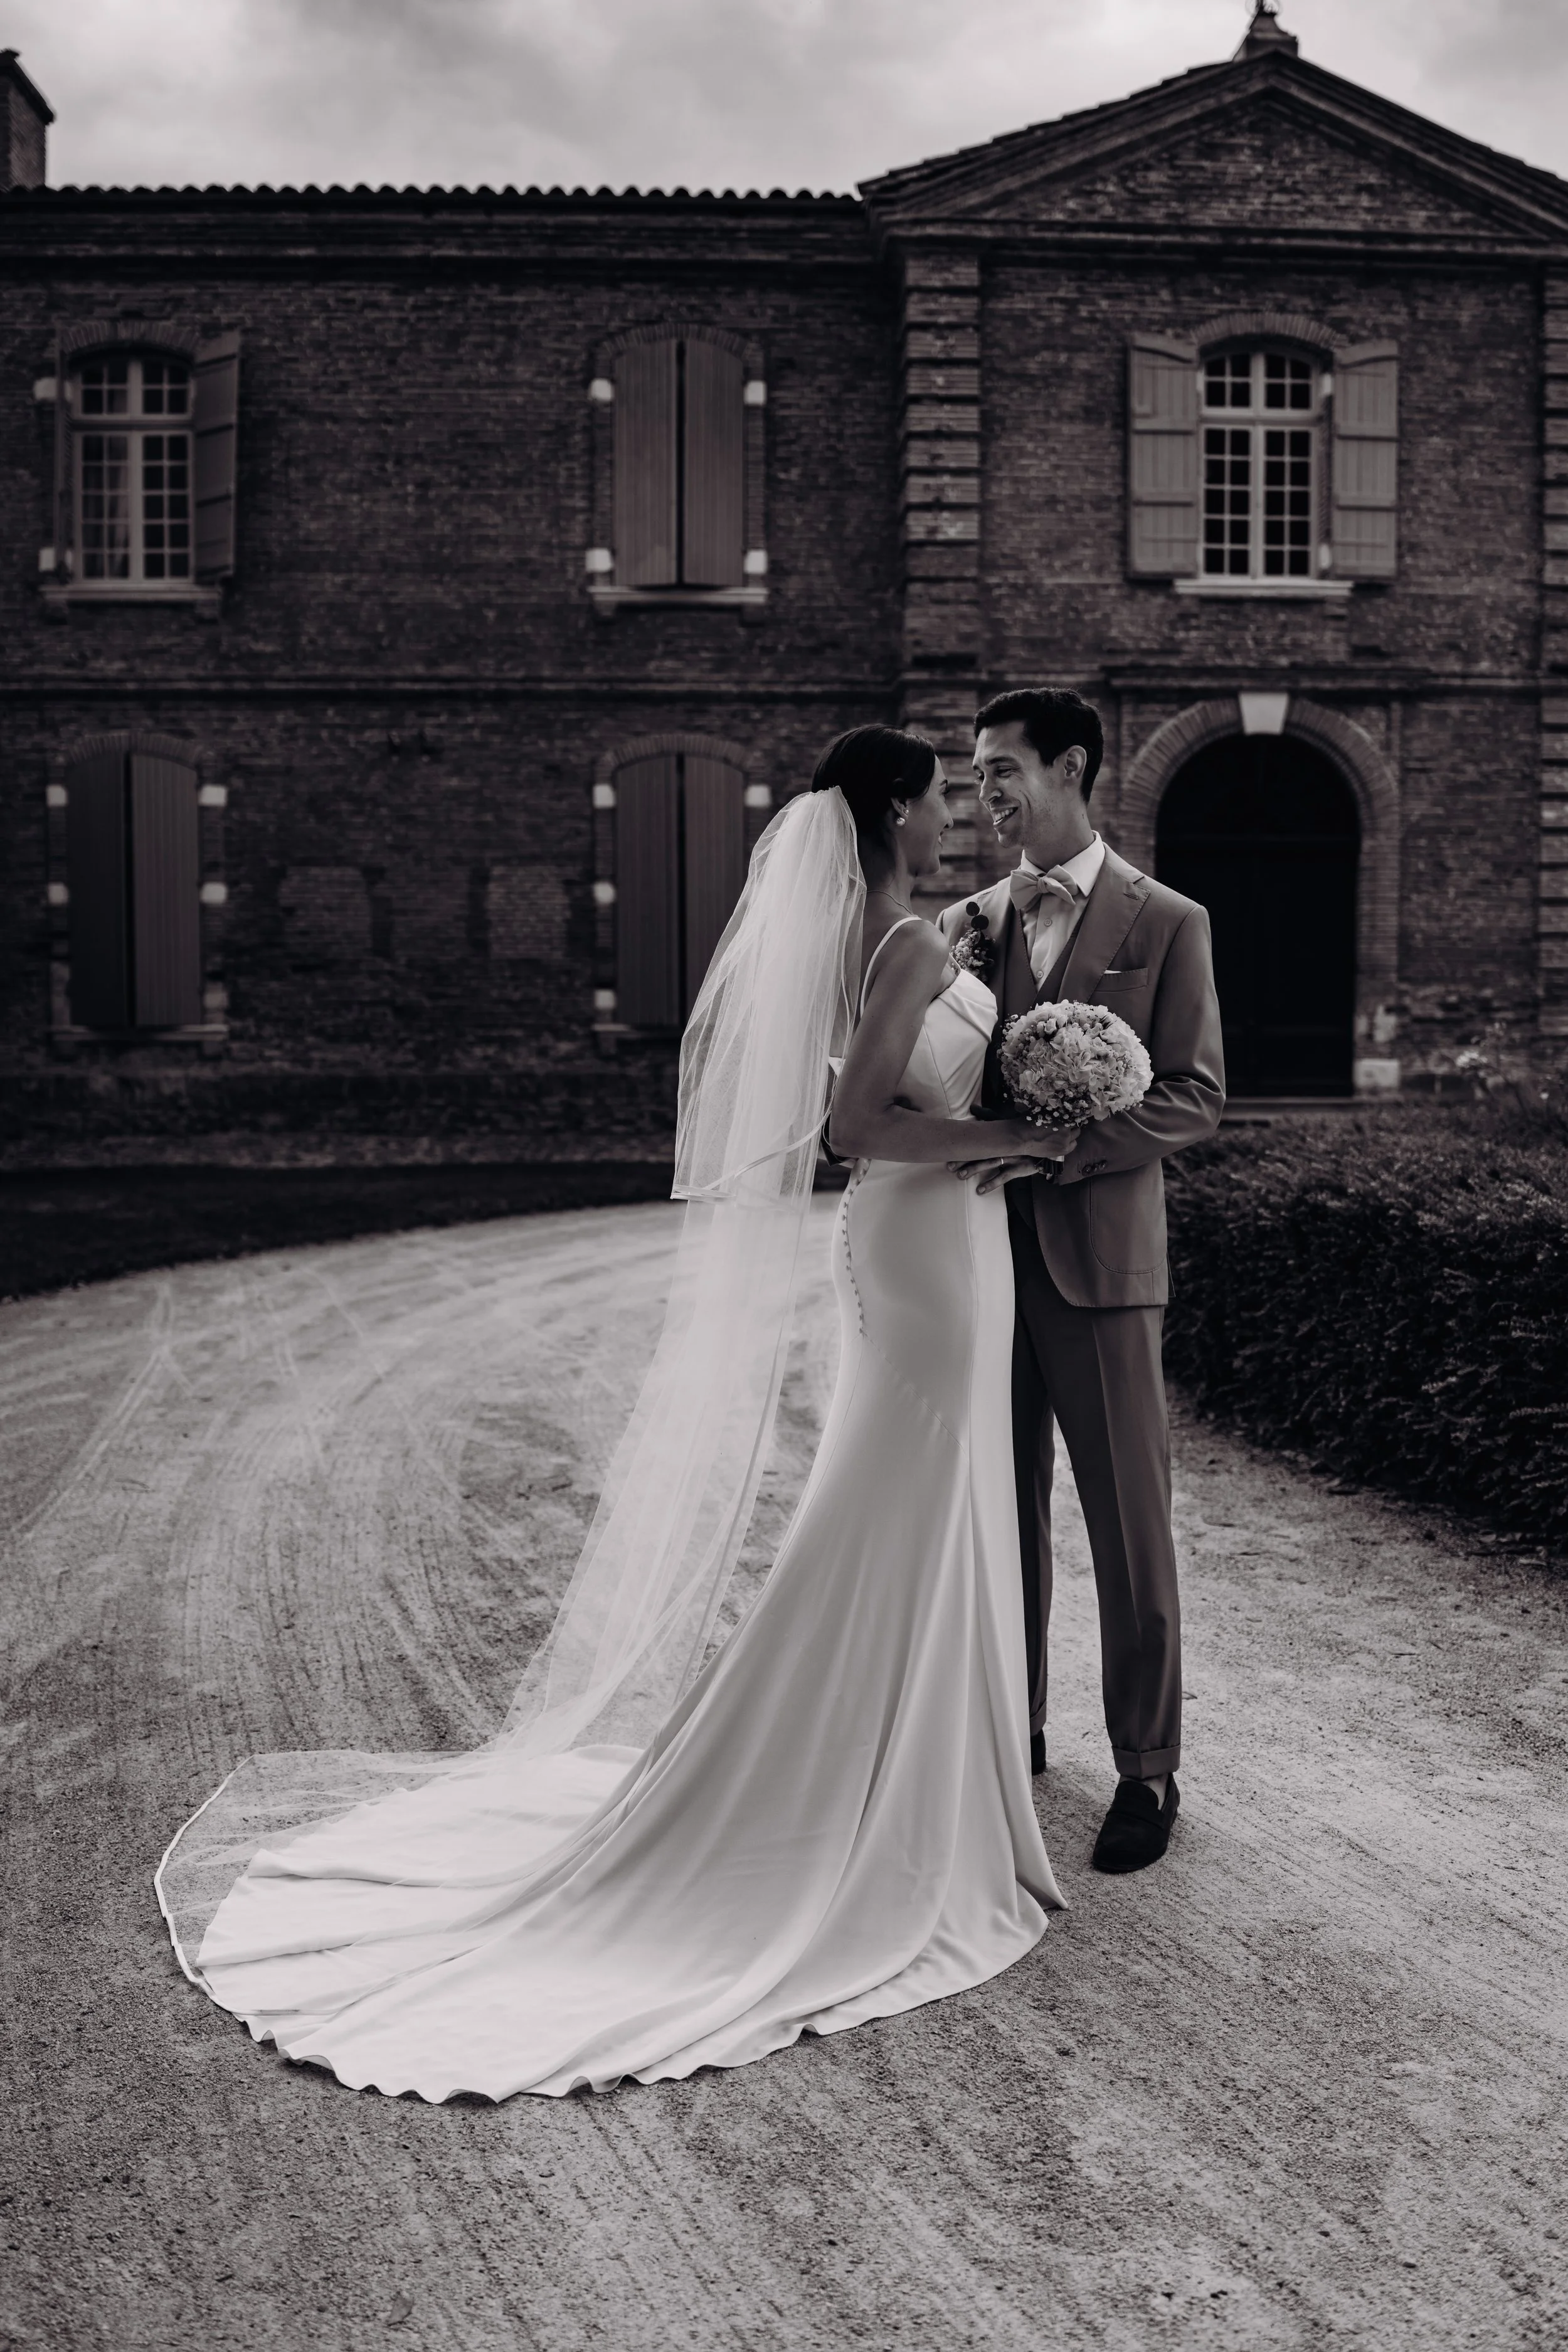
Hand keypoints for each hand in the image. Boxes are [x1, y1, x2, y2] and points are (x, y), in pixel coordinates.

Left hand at [950, 1121, 1072, 1194]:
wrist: (1050, 1144)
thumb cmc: (1025, 1134)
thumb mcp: (1008, 1123)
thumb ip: (989, 1116)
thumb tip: (973, 1107)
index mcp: (1000, 1134)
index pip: (979, 1136)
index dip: (964, 1141)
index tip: (949, 1146)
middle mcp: (1004, 1144)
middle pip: (980, 1151)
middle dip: (964, 1158)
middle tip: (949, 1166)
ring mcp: (1011, 1156)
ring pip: (989, 1163)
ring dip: (973, 1169)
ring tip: (959, 1176)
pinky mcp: (1018, 1168)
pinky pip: (1002, 1177)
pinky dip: (990, 1184)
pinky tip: (979, 1191)